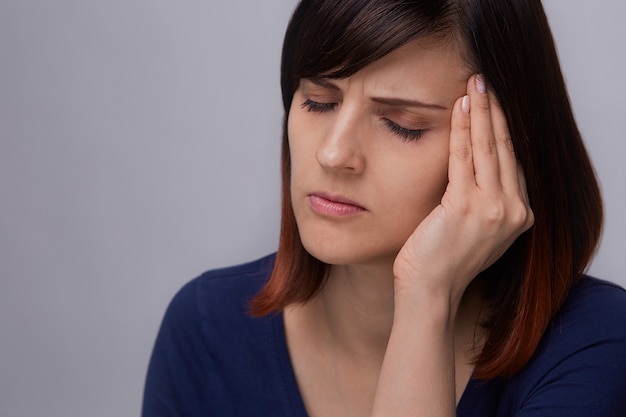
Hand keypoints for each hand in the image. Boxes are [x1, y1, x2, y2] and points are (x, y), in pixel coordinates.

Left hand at [393, 75, 533, 306]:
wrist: (430, 292)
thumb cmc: (443, 262)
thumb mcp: (475, 230)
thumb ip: (483, 202)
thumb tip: (472, 170)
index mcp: (519, 216)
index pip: (512, 162)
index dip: (503, 129)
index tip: (493, 104)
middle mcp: (514, 211)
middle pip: (505, 149)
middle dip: (495, 111)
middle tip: (485, 80)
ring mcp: (494, 209)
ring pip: (488, 147)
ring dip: (481, 111)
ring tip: (475, 83)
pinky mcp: (467, 206)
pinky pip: (464, 157)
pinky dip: (462, 128)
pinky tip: (461, 106)